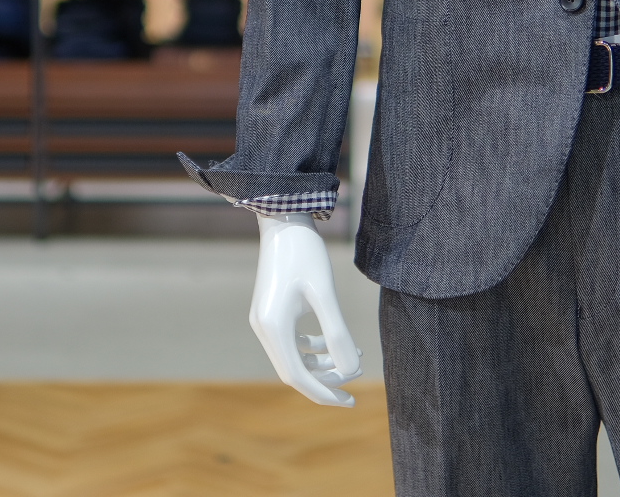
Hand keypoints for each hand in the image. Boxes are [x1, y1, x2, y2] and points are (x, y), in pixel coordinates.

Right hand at [250, 213, 363, 405]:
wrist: (283, 219)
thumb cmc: (305, 253)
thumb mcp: (325, 293)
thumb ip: (337, 332)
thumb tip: (352, 369)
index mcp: (273, 327)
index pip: (298, 376)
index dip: (324, 392)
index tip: (349, 400)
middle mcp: (264, 328)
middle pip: (294, 371)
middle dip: (325, 380)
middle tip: (354, 384)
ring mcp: (265, 320)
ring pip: (293, 357)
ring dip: (321, 363)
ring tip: (353, 356)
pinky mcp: (271, 311)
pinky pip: (291, 341)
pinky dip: (313, 347)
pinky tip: (334, 339)